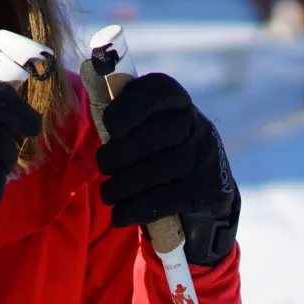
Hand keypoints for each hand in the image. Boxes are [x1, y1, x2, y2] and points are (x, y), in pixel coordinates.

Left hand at [80, 66, 239, 266]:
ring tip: (108, 194)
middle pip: (161, 132)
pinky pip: (167, 198)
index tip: (109, 124)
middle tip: (102, 164)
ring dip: (125, 184)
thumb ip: (128, 119)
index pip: (161, 90)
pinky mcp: (208, 191)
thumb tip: (96, 106)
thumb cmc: (162, 157)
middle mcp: (200, 127)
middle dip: (122, 151)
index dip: (132, 104)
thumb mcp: (152, 131)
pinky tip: (120, 213)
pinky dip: (136, 208)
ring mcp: (207, 159)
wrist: (208, 196)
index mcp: (180, 105)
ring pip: (162, 168)